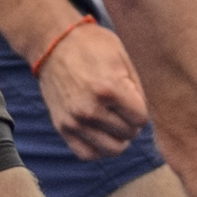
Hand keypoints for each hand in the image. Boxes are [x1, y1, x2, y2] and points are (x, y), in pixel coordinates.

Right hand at [34, 17, 149, 157]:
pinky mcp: (62, 127)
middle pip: (128, 134)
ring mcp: (74, 121)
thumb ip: (136, 88)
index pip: (141, 119)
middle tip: (123, 108)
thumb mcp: (122, 57)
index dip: (140, 108)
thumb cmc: (92, 46)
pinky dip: (99, 148)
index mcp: (108, 90)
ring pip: (112, 149)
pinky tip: (102, 133)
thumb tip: (143, 115)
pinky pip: (87, 153)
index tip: (132, 97)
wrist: (53, 43)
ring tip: (115, 121)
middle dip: (131, 122)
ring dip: (118, 137)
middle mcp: (89, 109)